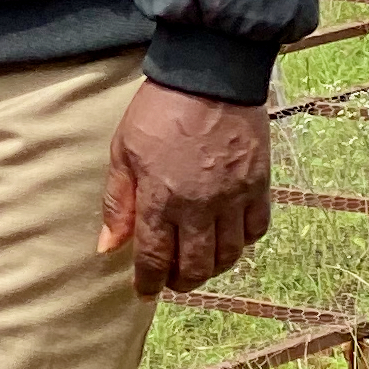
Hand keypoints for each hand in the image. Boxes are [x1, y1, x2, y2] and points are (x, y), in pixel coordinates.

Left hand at [98, 83, 270, 299]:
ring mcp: (234, 198)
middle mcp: (199, 207)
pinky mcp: (259, 186)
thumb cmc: (158, 111)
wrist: (210, 77)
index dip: (148, 281)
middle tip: (172, 279)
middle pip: (195, 266)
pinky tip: (229, 238)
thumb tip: (109, 246)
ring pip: (229, 256)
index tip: (144, 291)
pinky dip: (243, 242)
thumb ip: (118, 202)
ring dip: (212, 268)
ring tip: (199, 263)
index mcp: (160, 198)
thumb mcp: (123, 151)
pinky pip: (256, 230)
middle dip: (181, 281)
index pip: (154, 257)